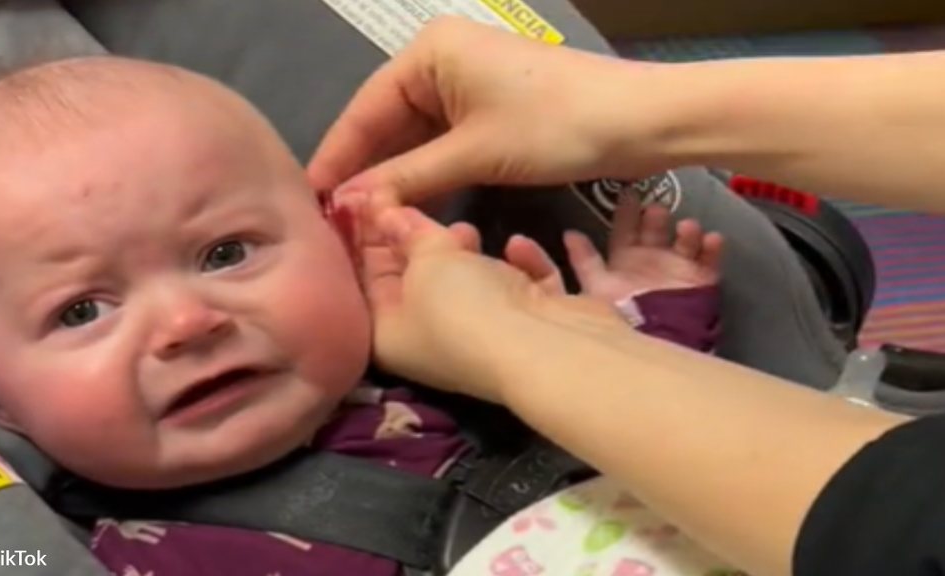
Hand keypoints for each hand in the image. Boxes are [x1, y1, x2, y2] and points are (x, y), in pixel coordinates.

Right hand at [307, 16, 670, 205]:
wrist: (639, 122)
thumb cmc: (554, 127)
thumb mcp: (473, 155)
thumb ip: (407, 179)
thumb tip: (348, 205)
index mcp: (430, 53)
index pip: (365, 110)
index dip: (338, 158)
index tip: (309, 202)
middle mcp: (441, 59)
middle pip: (386, 122)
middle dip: (364, 172)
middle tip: (331, 223)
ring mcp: (466, 84)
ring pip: (413, 137)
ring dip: (393, 178)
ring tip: (358, 224)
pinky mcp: (487, 110)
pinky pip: (441, 143)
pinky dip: (425, 175)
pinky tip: (403, 208)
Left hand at [352, 197, 628, 402]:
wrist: (549, 348)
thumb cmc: (465, 309)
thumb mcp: (425, 261)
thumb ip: (407, 230)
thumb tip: (383, 210)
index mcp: (393, 337)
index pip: (368, 280)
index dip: (368, 235)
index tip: (370, 192)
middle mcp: (437, 342)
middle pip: (422, 281)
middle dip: (420, 243)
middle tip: (417, 202)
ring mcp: (491, 337)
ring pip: (474, 286)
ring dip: (469, 255)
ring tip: (467, 230)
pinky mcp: (538, 325)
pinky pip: (526, 287)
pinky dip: (525, 265)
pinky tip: (520, 245)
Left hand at [568, 192, 722, 303]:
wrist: (652, 343)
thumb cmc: (620, 315)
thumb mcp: (596, 288)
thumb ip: (584, 261)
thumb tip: (568, 234)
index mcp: (624, 259)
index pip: (623, 229)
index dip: (625, 212)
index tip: (628, 193)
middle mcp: (651, 260)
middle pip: (656, 229)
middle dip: (657, 216)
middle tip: (657, 210)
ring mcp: (677, 269)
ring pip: (685, 240)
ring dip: (687, 230)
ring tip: (687, 227)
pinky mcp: (700, 281)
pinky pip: (710, 260)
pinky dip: (712, 248)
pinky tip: (712, 238)